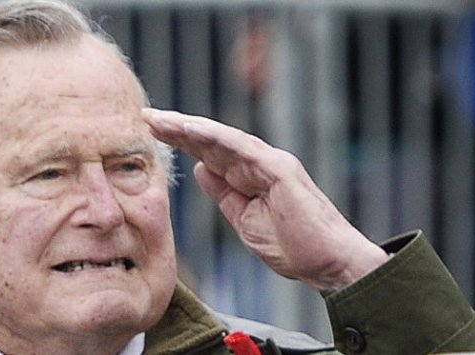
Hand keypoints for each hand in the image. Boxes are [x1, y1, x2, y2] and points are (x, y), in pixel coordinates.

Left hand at [143, 108, 388, 290]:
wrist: (328, 263)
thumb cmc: (292, 245)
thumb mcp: (243, 218)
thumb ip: (223, 192)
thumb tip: (200, 169)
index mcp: (249, 175)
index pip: (207, 153)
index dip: (179, 141)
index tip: (151, 133)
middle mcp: (258, 162)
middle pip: (210, 140)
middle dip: (177, 128)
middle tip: (145, 115)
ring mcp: (270, 162)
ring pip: (222, 138)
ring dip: (190, 127)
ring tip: (161, 119)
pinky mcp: (280, 169)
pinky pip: (242, 149)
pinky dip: (215, 137)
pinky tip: (190, 129)